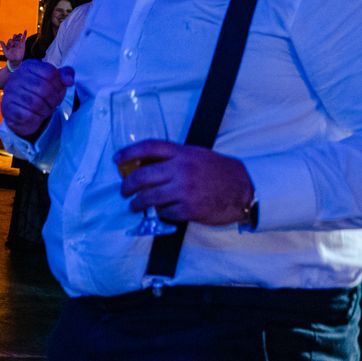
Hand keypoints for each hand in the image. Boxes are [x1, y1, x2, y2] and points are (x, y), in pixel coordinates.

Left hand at [0, 31, 27, 64]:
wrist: (15, 60)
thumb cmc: (9, 56)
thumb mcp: (5, 51)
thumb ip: (3, 46)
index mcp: (10, 43)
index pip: (10, 40)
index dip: (11, 42)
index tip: (12, 46)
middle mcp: (14, 42)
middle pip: (15, 36)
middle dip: (15, 38)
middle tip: (16, 43)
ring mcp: (18, 42)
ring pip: (19, 36)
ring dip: (19, 35)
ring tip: (19, 37)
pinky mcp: (23, 44)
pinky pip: (24, 38)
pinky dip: (25, 34)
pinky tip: (25, 30)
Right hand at [1, 61, 73, 138]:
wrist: (21, 112)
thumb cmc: (40, 94)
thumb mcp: (55, 81)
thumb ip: (66, 75)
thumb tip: (69, 81)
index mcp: (29, 65)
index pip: (51, 73)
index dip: (59, 86)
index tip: (56, 91)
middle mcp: (17, 76)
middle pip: (45, 89)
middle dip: (53, 100)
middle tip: (52, 104)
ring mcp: (10, 92)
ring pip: (37, 104)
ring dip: (45, 110)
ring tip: (44, 110)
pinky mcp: (8, 108)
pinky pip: (29, 116)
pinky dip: (37, 118)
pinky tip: (36, 116)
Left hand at [118, 140, 253, 225]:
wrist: (244, 189)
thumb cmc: (220, 172)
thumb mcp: (196, 155)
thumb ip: (174, 158)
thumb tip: (145, 164)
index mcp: (182, 153)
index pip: (149, 147)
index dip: (129, 152)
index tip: (117, 159)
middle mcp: (181, 170)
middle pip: (142, 176)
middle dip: (127, 186)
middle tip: (124, 191)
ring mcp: (184, 190)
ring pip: (148, 198)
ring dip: (137, 204)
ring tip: (134, 206)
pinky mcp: (188, 209)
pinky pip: (165, 213)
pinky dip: (160, 213)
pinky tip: (162, 212)